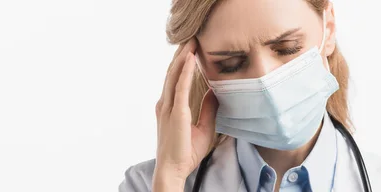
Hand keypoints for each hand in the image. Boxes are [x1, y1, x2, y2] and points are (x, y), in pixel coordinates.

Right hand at [153, 38, 218, 184]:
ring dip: (182, 57)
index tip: (191, 49)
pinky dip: (184, 71)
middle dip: (181, 54)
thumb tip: (215, 92)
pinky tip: (190, 59)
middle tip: (191, 37)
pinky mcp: (176, 113)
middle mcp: (166, 104)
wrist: (173, 169)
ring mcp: (168, 108)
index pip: (175, 80)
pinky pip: (180, 87)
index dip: (182, 63)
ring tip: (191, 42)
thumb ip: (207, 109)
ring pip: (174, 76)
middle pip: (173, 73)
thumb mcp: (204, 127)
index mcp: (170, 107)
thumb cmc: (185, 153)